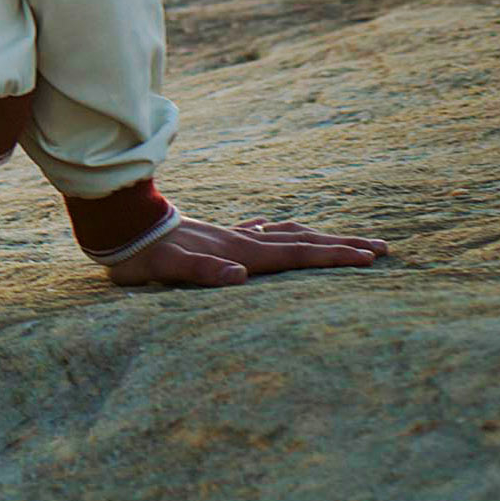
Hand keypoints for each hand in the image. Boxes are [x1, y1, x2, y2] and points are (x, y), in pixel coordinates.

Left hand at [103, 216, 386, 287]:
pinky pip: (254, 233)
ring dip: (316, 238)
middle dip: (342, 246)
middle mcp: (241, 241)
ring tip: (342, 240)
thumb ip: (202, 270)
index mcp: (239, 252)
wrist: (117, 224)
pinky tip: (270, 228)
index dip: (334, 257)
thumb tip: (239, 276)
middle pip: (302, 242)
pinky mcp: (214, 237)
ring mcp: (229, 237)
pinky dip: (274, 233)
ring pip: (283, 235)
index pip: (296, 255)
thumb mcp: (167, 268)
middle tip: (382, 248)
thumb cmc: (142, 255)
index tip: (370, 258)